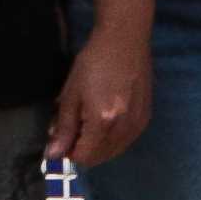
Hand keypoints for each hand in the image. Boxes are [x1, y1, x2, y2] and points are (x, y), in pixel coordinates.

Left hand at [48, 19, 152, 173]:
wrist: (125, 42)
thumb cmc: (93, 63)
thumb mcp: (71, 95)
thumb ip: (63, 128)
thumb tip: (54, 155)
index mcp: (103, 121)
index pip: (84, 156)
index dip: (69, 154)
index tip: (60, 141)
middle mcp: (124, 127)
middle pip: (100, 157)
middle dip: (83, 151)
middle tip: (72, 133)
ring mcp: (138, 124)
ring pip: (114, 151)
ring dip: (98, 146)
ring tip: (87, 125)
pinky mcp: (146, 118)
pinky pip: (126, 140)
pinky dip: (112, 139)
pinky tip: (105, 122)